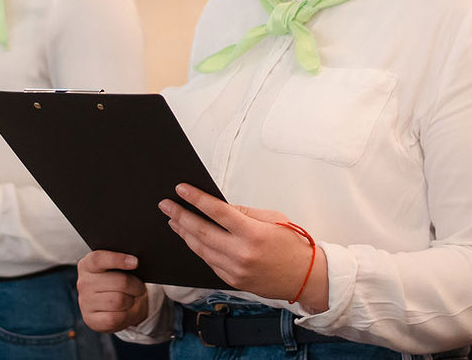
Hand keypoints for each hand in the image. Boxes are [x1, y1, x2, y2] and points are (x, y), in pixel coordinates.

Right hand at [77, 250, 149, 331]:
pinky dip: (126, 315)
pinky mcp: (90, 319)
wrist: (110, 307)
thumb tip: (134, 263)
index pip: (98, 259)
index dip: (117, 259)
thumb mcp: (116, 269)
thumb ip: (121, 264)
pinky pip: (114, 318)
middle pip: (120, 282)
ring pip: (119, 301)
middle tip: (140, 288)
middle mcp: (83, 283)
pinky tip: (125, 311)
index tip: (135, 262)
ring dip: (131, 301)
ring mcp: (85, 302)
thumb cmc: (115, 283)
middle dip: (136, 286)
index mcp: (87, 265)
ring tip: (132, 299)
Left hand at [160, 184, 328, 310]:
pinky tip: (190, 238)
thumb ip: (243, 212)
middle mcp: (241, 254)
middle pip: (201, 232)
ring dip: (183, 233)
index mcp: (253, 234)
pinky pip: (209, 262)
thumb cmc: (292, 245)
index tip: (181, 189)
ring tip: (173, 219)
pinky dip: (197, 248)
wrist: (306, 278)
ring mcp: (235, 270)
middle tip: (166, 205)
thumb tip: (217, 206)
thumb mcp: (272, 219)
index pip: (217, 211)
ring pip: (200, 249)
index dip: (196, 199)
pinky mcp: (232, 281)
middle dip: (180, 215)